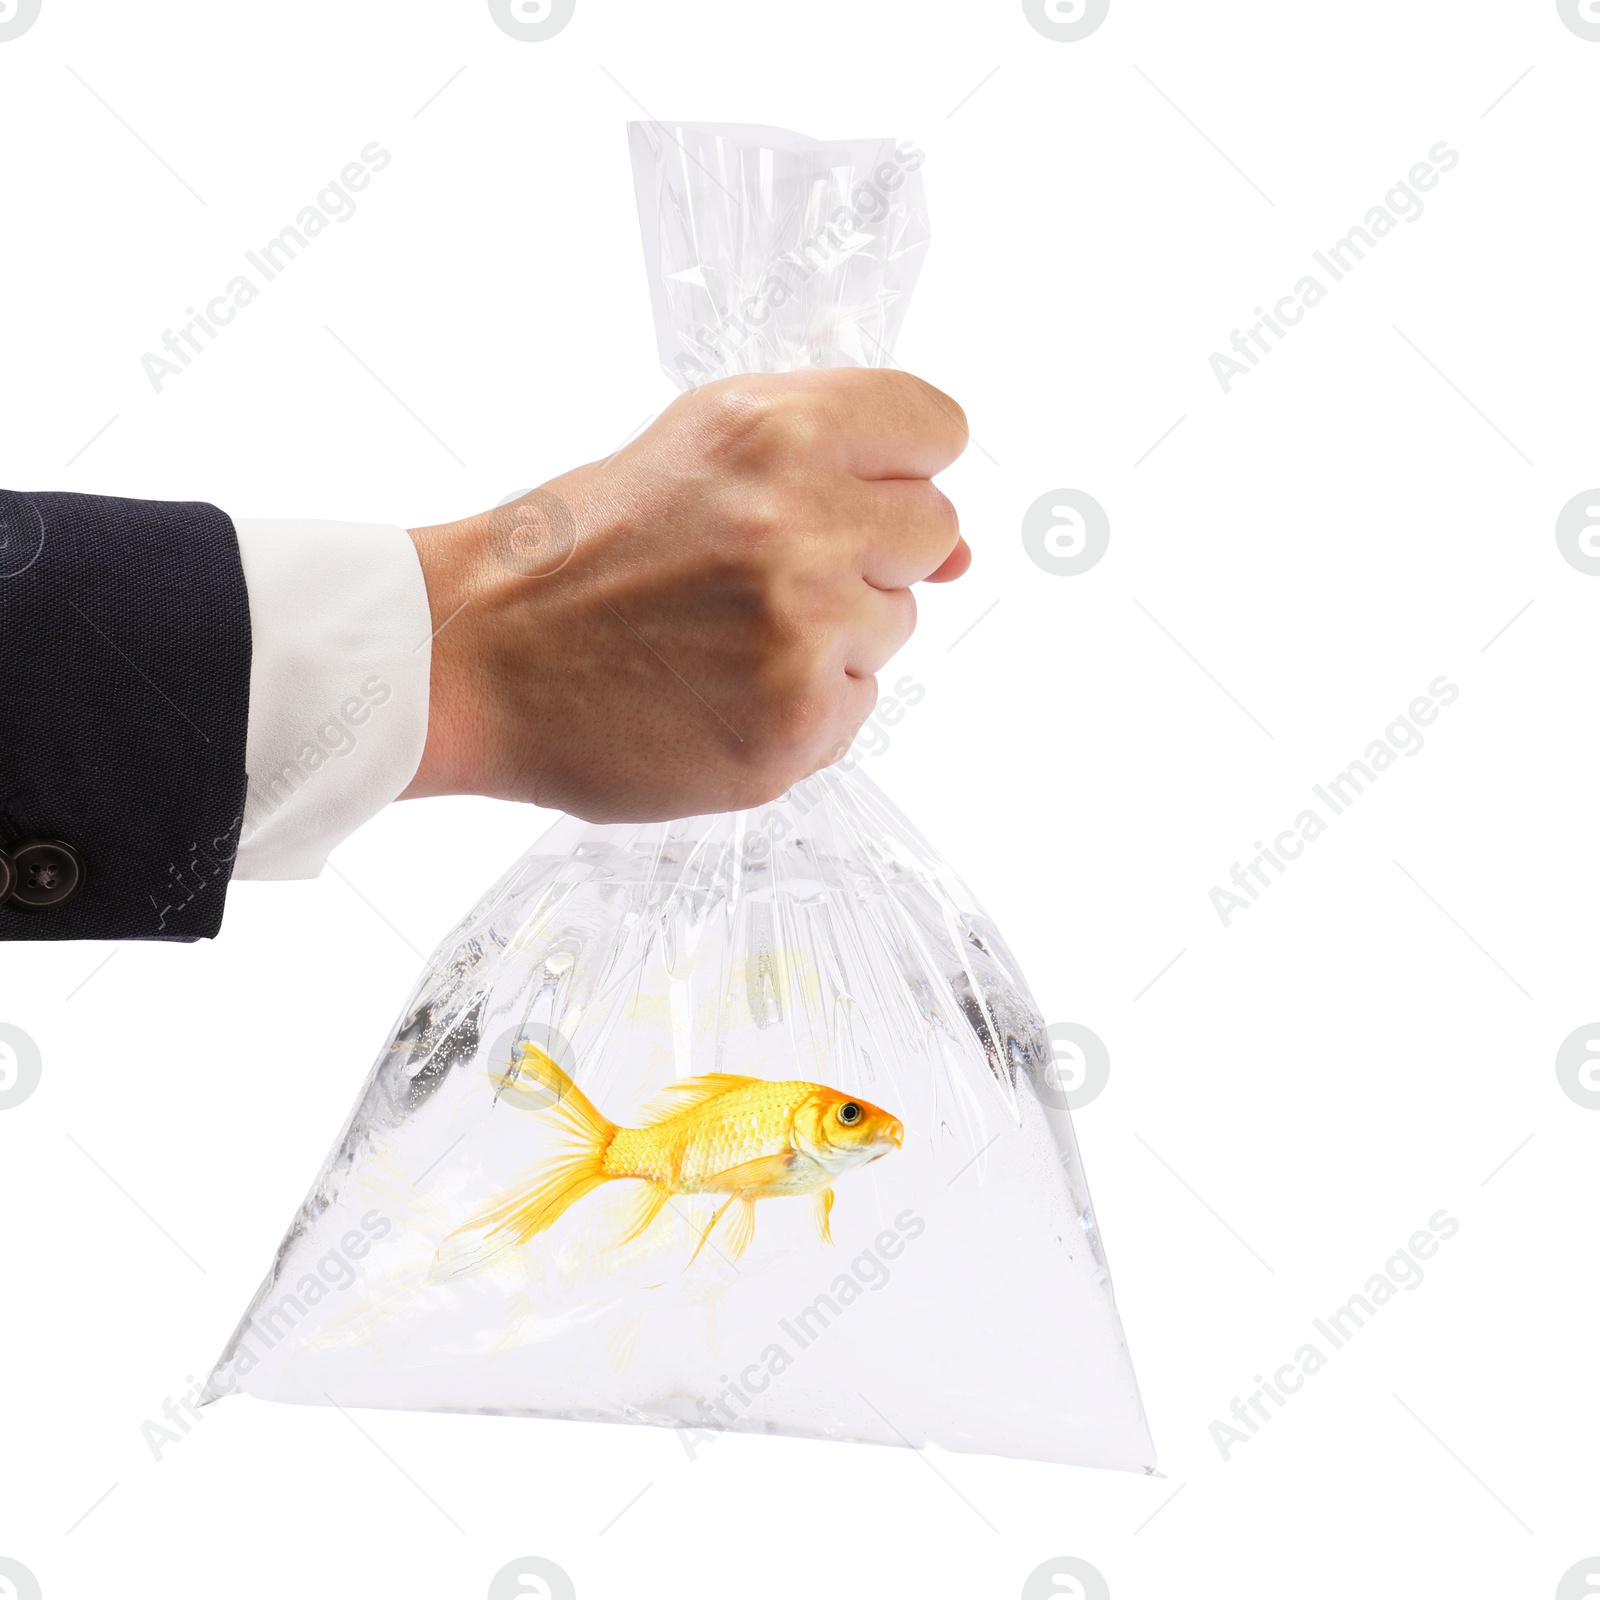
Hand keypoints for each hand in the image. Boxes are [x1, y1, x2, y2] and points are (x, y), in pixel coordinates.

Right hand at [401, 368, 969, 820]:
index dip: (899, 464)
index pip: (938, 429)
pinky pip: (858, 706)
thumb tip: (965, 553)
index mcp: (778, 432)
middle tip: (763, 573)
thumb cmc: (583, 550)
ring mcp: (805, 632)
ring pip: (896, 625)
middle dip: (866, 552)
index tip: (853, 491)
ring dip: (833, 634)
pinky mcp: (797, 726)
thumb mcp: (700, 451)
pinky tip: (725, 691)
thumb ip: (838, 462)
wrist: (479, 657)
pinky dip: (804, 705)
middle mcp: (802, 525)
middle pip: (933, 532)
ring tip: (726, 636)